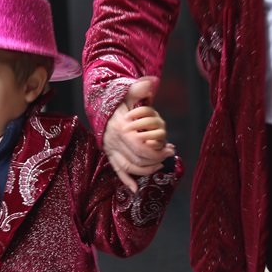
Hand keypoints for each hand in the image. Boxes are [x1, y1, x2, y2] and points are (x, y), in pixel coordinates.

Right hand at [103, 77, 174, 191]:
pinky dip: (125, 180)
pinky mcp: (110, 154)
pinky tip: (134, 189)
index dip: (157, 151)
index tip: (170, 148)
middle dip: (155, 160)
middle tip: (168, 155)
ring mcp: (110, 148)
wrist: (101, 105)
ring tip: (159, 164)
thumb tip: (151, 83)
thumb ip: (140, 87)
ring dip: (146, 170)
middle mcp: (114, 140)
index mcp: (121, 127)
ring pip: (129, 167)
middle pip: (137, 159)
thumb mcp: (128, 91)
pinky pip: (117, 170)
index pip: (140, 147)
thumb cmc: (118, 99)